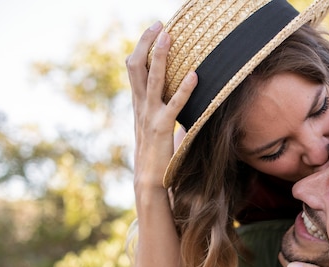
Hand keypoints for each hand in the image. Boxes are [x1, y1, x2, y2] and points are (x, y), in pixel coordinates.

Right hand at [126, 22, 197, 191]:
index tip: (153, 30)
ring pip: (153, 80)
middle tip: (159, 23)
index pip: (134, 69)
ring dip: (160, 56)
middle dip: (147, 43)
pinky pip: (174, 105)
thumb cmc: (156, 155)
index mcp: (138, 104)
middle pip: (137, 66)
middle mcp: (140, 106)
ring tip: (169, 36)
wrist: (148, 180)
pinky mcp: (162, 128)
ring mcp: (150, 116)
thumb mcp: (157, 128)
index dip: (142, 48)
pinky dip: (184, 89)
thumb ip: (165, 112)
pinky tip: (194, 75)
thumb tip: (182, 103)